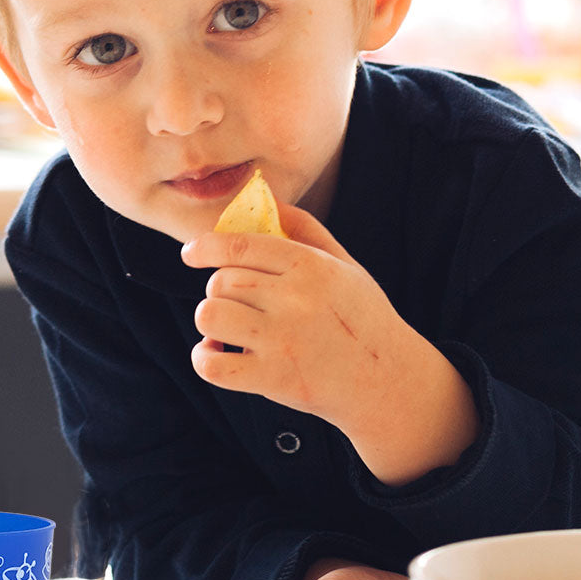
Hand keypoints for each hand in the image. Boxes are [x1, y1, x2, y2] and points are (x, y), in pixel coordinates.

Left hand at [181, 205, 477, 485]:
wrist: (389, 381)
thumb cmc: (363, 318)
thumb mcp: (345, 265)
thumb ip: (306, 229)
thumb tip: (267, 198)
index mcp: (310, 266)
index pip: (240, 245)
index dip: (206, 247)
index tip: (190, 253)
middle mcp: (295, 299)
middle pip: (221, 281)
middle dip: (219, 290)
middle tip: (237, 303)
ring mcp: (282, 340)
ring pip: (210, 315)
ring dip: (211, 321)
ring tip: (227, 329)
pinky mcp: (272, 378)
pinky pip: (211, 363)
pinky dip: (204, 357)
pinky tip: (218, 353)